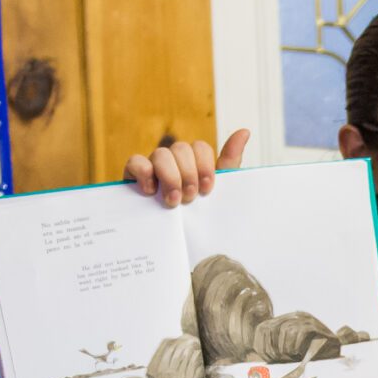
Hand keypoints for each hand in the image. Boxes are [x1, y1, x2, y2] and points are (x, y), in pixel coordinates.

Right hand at [126, 127, 250, 207]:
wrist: (176, 246)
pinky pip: (134, 161)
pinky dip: (143, 172)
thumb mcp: (217, 193)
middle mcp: (174, 162)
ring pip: (161, 153)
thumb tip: (245, 131)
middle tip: (189, 198)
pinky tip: (150, 190)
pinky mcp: (133, 177)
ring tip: (173, 200)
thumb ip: (229, 163)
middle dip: (188, 174)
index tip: (207, 189)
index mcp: (194, 164)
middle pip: (181, 148)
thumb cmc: (196, 218)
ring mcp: (153, 167)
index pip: (200, 147)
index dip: (204, 166)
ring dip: (170, 176)